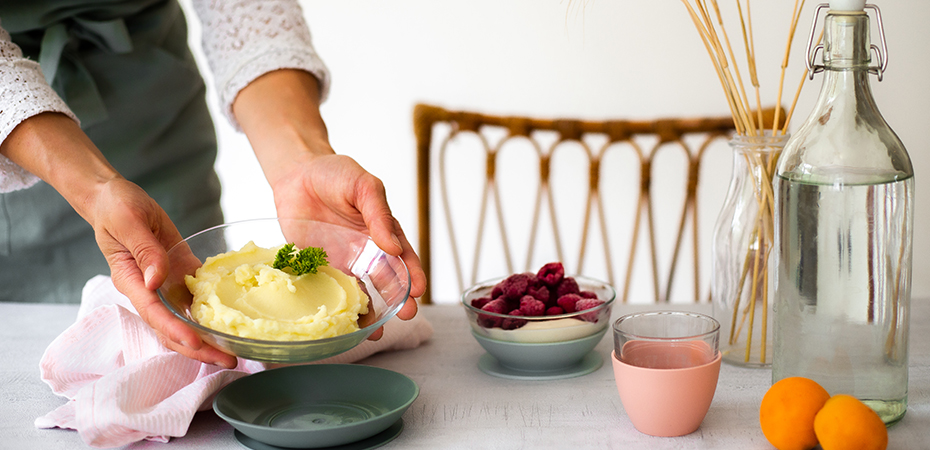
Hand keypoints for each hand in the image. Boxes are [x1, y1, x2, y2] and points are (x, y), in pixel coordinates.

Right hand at [90, 178, 239, 368]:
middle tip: (230, 360)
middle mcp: (150, 291)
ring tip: (237, 351)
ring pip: (187, 321)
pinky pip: (198, 299)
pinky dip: (215, 313)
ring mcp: (166, 286)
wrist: (116, 199)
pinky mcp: (181, 275)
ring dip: (209, 338)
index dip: (175, 330)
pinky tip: (237, 322)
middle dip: (200, 348)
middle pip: (173, 329)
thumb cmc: (116, 208)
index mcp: (132, 281)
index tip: (196, 342)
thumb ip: (144, 251)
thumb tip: (156, 280)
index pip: (155, 314)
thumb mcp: (129, 222)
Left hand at [269, 153, 424, 338]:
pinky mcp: (319, 268)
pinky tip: (341, 324)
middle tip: (405, 316)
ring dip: (369, 313)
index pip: (403, 258)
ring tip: (375, 332)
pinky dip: (336, 309)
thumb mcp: (363, 186)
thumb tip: (394, 246)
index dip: (413, 275)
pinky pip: (329, 291)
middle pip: (386, 282)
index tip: (418, 291)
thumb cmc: (335, 174)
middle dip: (398, 301)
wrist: (296, 174)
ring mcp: (343, 262)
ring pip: (360, 293)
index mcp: (383, 232)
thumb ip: (379, 214)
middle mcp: (366, 252)